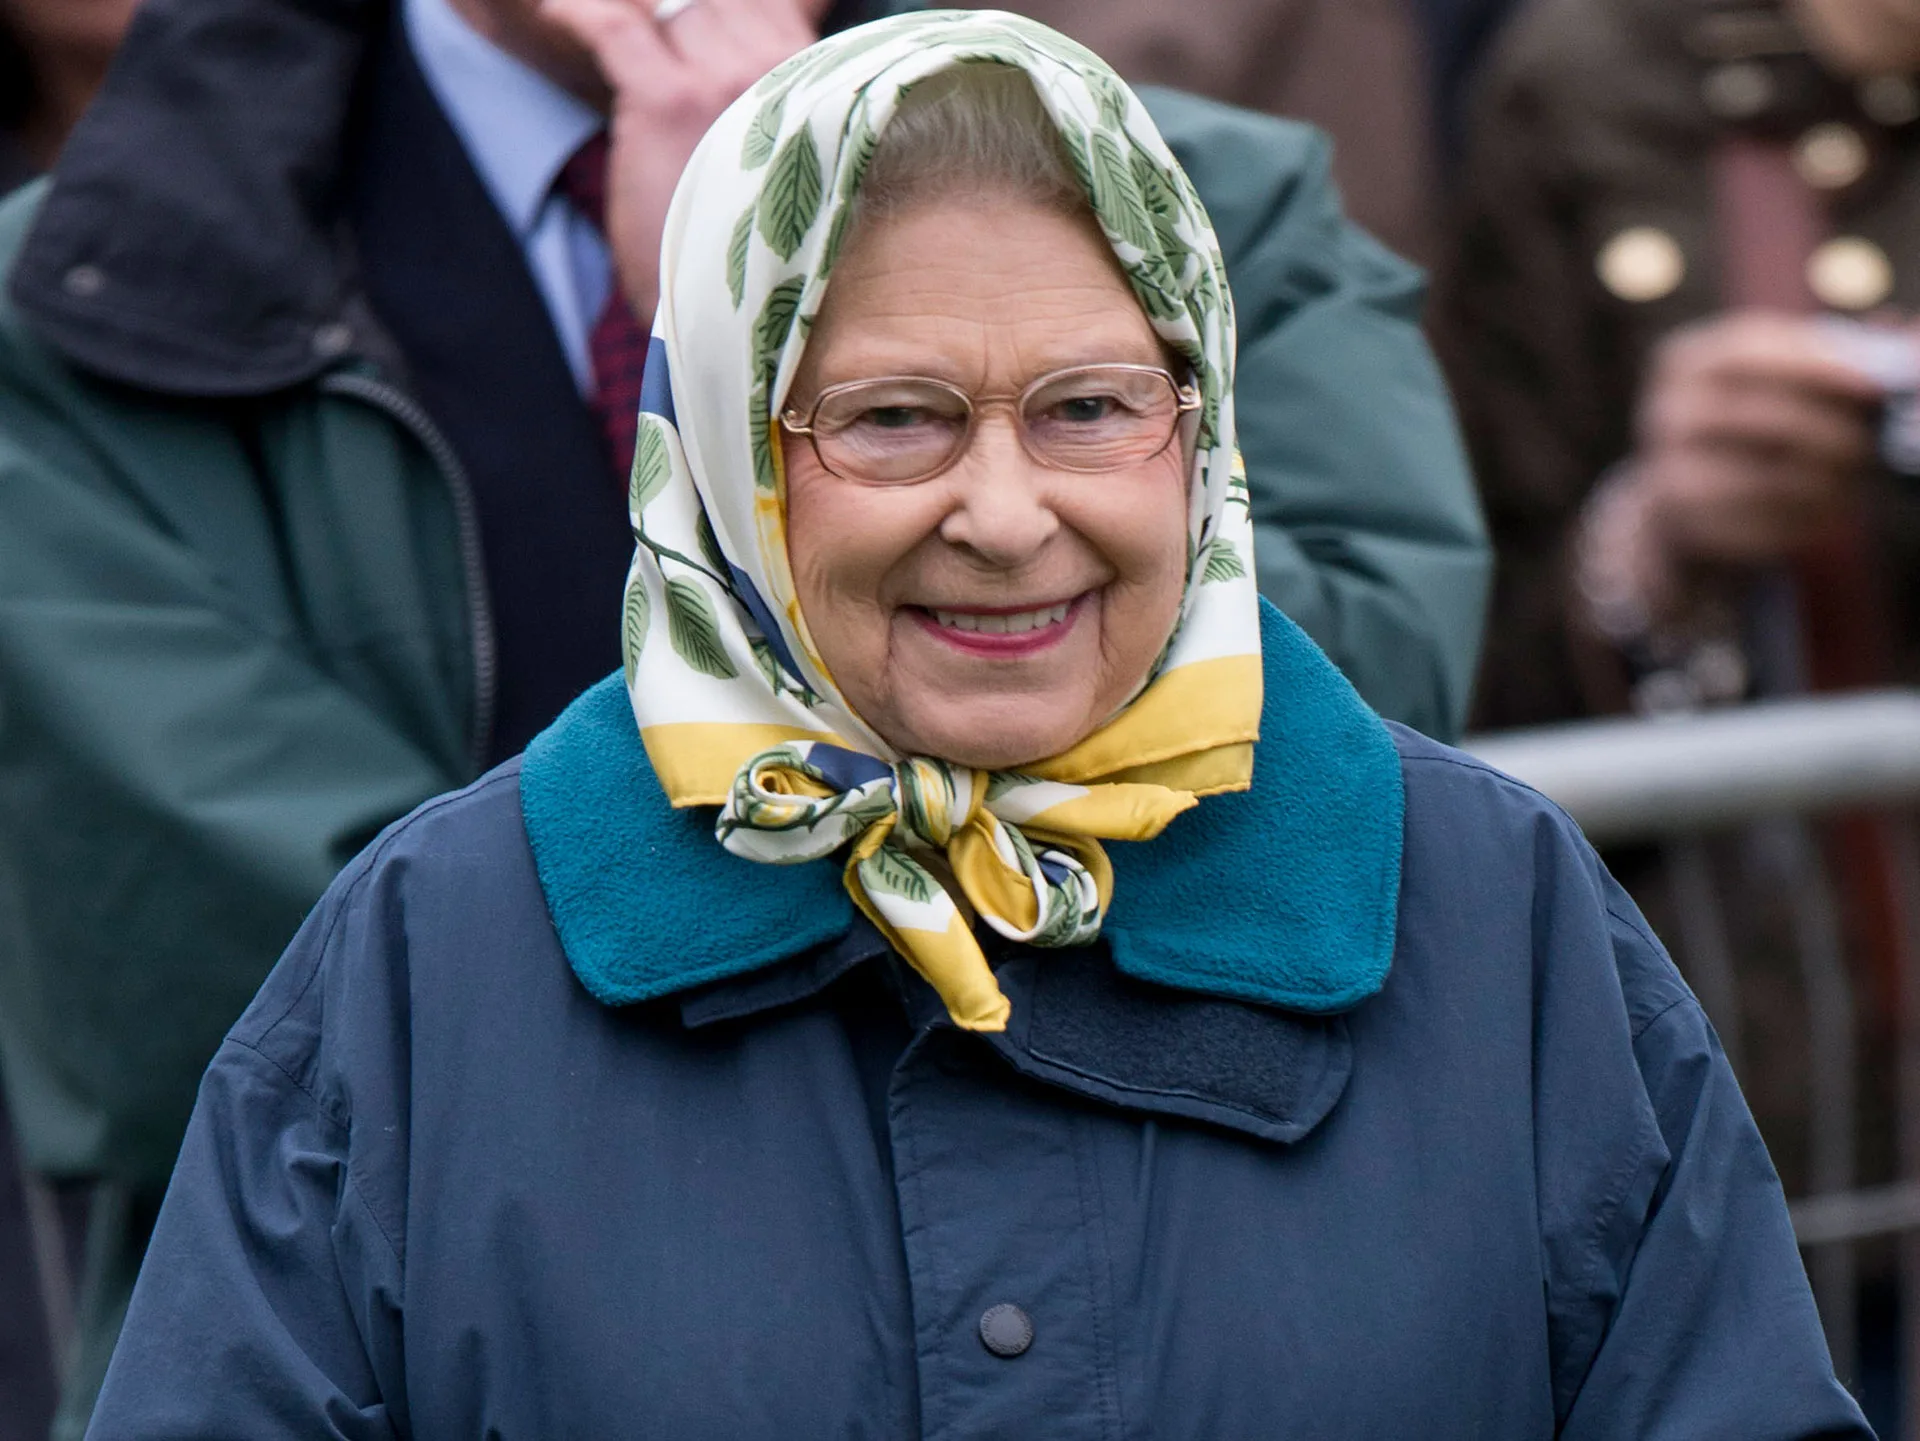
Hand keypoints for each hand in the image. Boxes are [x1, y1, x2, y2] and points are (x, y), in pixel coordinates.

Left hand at [541, 0, 821, 322]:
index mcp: (817, 94)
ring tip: (616, 37)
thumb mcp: (793, 183)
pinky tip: (558, 15)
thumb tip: (774, 90)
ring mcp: (722, 83)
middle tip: (659, 65)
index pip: (773, 11)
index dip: (740, 16)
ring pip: (675, 16)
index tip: (710, 42)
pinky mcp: (664, 101)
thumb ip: (785, 120)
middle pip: (717, 12)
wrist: (731, 323)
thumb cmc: (760, 265)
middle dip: (689, 27)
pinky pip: (614, 29)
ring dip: (644, 27)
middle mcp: (781, 76)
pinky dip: (578, 17)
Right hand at [1626, 310, 1886, 569]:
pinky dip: (1802, 521)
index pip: (1749, 348)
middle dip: (1828, 431)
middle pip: (1759, 415)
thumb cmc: (1750, 426)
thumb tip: (1900, 328)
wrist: (1681, 502)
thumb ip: (1838, 353)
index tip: (1872, 384)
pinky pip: (1758, 524)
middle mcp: (1665, 410)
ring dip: (1822, 482)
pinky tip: (1821, 513)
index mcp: (1686, 360)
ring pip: (1763, 478)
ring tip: (1848, 481)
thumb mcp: (1779, 380)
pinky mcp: (1681, 522)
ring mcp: (1666, 468)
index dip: (1815, 364)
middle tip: (1868, 444)